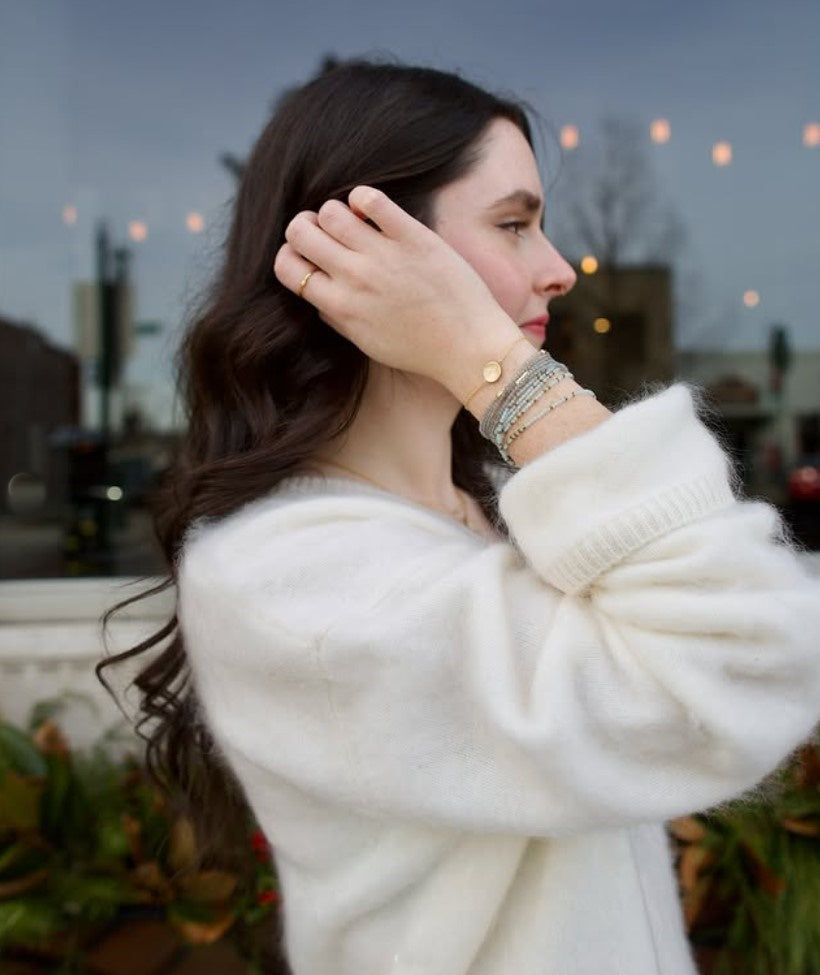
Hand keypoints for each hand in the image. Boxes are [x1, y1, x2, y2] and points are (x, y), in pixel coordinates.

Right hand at [273, 187, 517, 392]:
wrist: (469, 349)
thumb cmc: (420, 350)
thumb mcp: (367, 342)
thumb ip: (337, 318)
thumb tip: (316, 294)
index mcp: (340, 306)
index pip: (286, 267)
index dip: (290, 254)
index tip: (306, 254)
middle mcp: (355, 279)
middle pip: (299, 231)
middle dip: (306, 226)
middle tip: (325, 231)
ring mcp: (384, 256)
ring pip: (330, 211)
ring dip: (335, 211)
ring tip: (354, 222)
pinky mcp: (413, 238)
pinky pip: (371, 200)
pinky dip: (363, 197)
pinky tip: (372, 209)